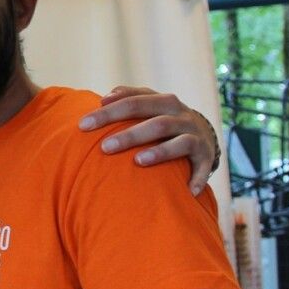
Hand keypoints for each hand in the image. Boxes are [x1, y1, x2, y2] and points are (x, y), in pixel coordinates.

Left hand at [81, 86, 219, 194]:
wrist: (202, 132)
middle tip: (104, 147)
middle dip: (130, 135)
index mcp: (162, 101)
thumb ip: (127, 97)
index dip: (108, 113)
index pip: (133, 102)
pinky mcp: (206, 156)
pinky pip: (203, 167)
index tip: (82, 125)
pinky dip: (197, 178)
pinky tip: (187, 191)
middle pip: (156, 123)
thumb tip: (104, 99)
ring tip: (137, 162)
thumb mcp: (148, 104)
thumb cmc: (161, 118)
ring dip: (159, 152)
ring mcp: (195, 136)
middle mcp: (181, 116)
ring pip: (179, 142)